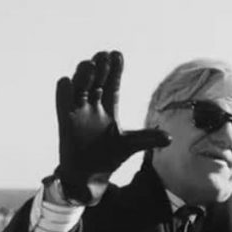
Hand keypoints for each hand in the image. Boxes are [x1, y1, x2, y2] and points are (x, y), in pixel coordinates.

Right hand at [53, 51, 169, 205]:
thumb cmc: (108, 157)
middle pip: (95, 82)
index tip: (117, 55)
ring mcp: (77, 113)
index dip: (114, 71)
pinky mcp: (65, 123)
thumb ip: (147, 138)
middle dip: (100, 69)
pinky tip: (66, 82)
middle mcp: (92, 106)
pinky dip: (63, 93)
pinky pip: (62, 104)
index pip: (112, 84)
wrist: (90, 176)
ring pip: (79, 88)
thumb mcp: (130, 145)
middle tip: (104, 55)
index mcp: (108, 108)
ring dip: (83, 76)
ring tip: (89, 65)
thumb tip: (170, 138)